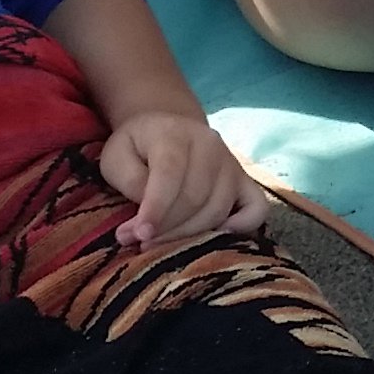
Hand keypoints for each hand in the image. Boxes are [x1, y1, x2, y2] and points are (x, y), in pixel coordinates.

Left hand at [94, 110, 269, 247]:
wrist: (168, 130)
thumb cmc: (138, 148)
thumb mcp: (116, 157)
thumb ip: (129, 181)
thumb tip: (147, 216)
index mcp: (175, 134)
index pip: (170, 175)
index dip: (156, 209)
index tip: (139, 235)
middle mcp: (210, 145)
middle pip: (195, 198)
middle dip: (167, 228)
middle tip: (140, 242)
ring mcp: (232, 163)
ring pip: (218, 209)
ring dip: (189, 235)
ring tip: (161, 243)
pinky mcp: (245, 181)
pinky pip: (257, 208)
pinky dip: (243, 226)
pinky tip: (216, 236)